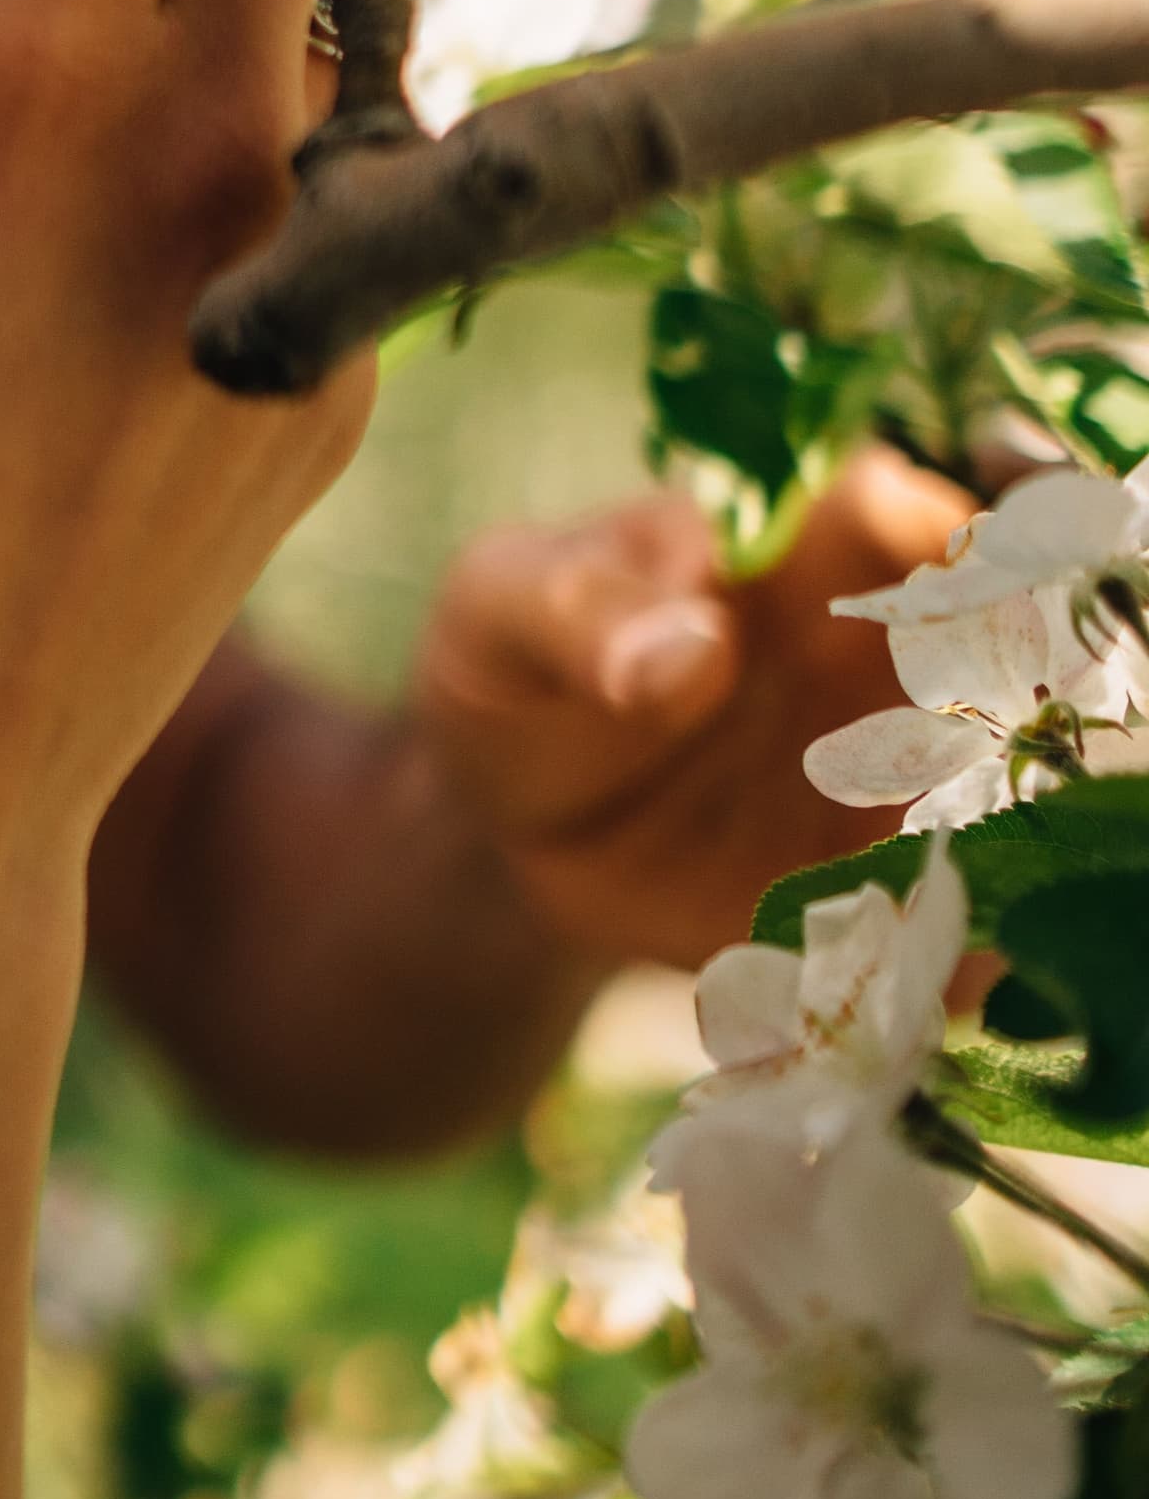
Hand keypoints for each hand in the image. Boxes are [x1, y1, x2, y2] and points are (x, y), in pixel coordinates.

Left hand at [408, 447, 975, 972]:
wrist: (501, 814)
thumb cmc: (515, 665)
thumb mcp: (506, 611)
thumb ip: (584, 615)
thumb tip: (695, 644)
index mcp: (783, 553)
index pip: (890, 519)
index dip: (934, 545)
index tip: (948, 586)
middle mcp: (862, 661)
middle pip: (976, 663)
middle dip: (997, 702)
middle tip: (967, 757)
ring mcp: (873, 781)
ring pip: (975, 800)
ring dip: (989, 838)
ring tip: (956, 880)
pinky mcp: (855, 889)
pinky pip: (920, 920)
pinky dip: (945, 955)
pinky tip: (943, 980)